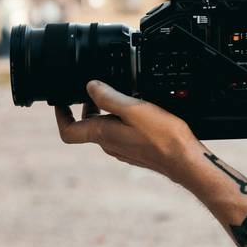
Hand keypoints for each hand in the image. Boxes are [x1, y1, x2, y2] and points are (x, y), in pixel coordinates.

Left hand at [55, 81, 197, 181]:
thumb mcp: (134, 109)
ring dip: (105, 112)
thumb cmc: (162, 136)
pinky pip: (120, 134)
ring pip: (104, 130)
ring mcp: (122, 149)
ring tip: (118, 95)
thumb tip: (89, 87)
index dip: (61, 115)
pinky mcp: (136, 150)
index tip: (61, 101)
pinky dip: (120, 120)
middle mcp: (109, 145)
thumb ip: (109, 97)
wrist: (185, 160)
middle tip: (93, 89)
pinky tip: (137, 110)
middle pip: (87, 127)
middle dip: (86, 107)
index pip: (68, 131)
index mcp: (103, 135)